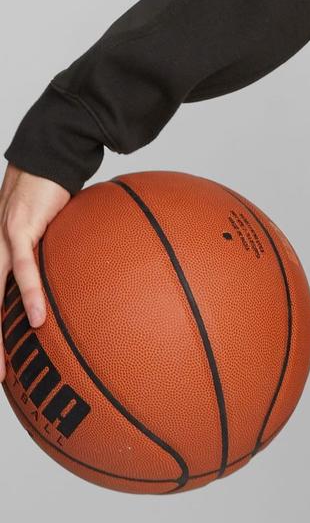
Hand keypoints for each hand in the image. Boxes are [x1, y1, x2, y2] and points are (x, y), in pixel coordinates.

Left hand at [0, 163, 70, 377]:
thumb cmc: (52, 192)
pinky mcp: (17, 231)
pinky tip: (36, 319)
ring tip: (1, 366)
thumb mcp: (56, 233)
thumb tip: (88, 278)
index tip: (3, 365)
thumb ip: (59, 258)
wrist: (48, 156)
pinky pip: (23, 270)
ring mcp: (0, 243)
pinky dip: (28, 296)